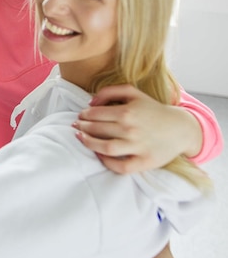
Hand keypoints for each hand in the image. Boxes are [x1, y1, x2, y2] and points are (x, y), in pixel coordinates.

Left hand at [72, 84, 201, 173]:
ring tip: (81, 138)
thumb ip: (110, 91)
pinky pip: (121, 166)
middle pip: (97, 130)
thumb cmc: (153, 110)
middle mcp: (131, 129)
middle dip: (82, 127)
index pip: (95, 114)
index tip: (80, 116)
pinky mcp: (144, 162)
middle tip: (77, 126)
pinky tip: (99, 154)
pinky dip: (107, 162)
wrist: (180, 128)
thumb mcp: (134, 93)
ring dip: (88, 143)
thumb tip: (90, 102)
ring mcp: (138, 147)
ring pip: (105, 148)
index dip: (84, 115)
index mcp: (128, 111)